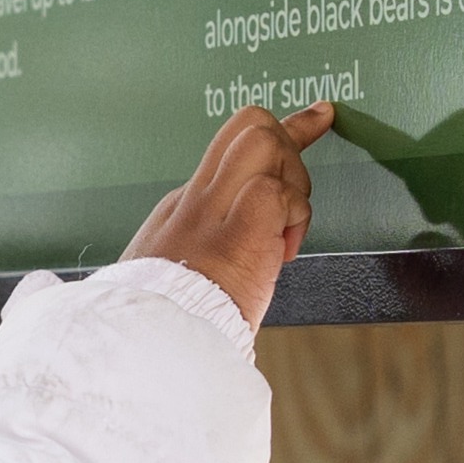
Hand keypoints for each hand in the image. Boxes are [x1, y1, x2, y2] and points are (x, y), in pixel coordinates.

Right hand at [123, 101, 336, 323]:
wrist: (146, 344)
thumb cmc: (162, 324)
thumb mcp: (168, 273)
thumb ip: (205, 250)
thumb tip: (254, 248)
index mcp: (182, 208)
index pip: (233, 150)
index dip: (286, 132)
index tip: (317, 118)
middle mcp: (197, 198)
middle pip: (250, 124)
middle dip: (290, 147)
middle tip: (296, 194)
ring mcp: (214, 209)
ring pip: (264, 141)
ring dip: (292, 179)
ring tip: (285, 231)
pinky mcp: (239, 230)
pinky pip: (278, 191)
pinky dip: (294, 216)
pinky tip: (283, 250)